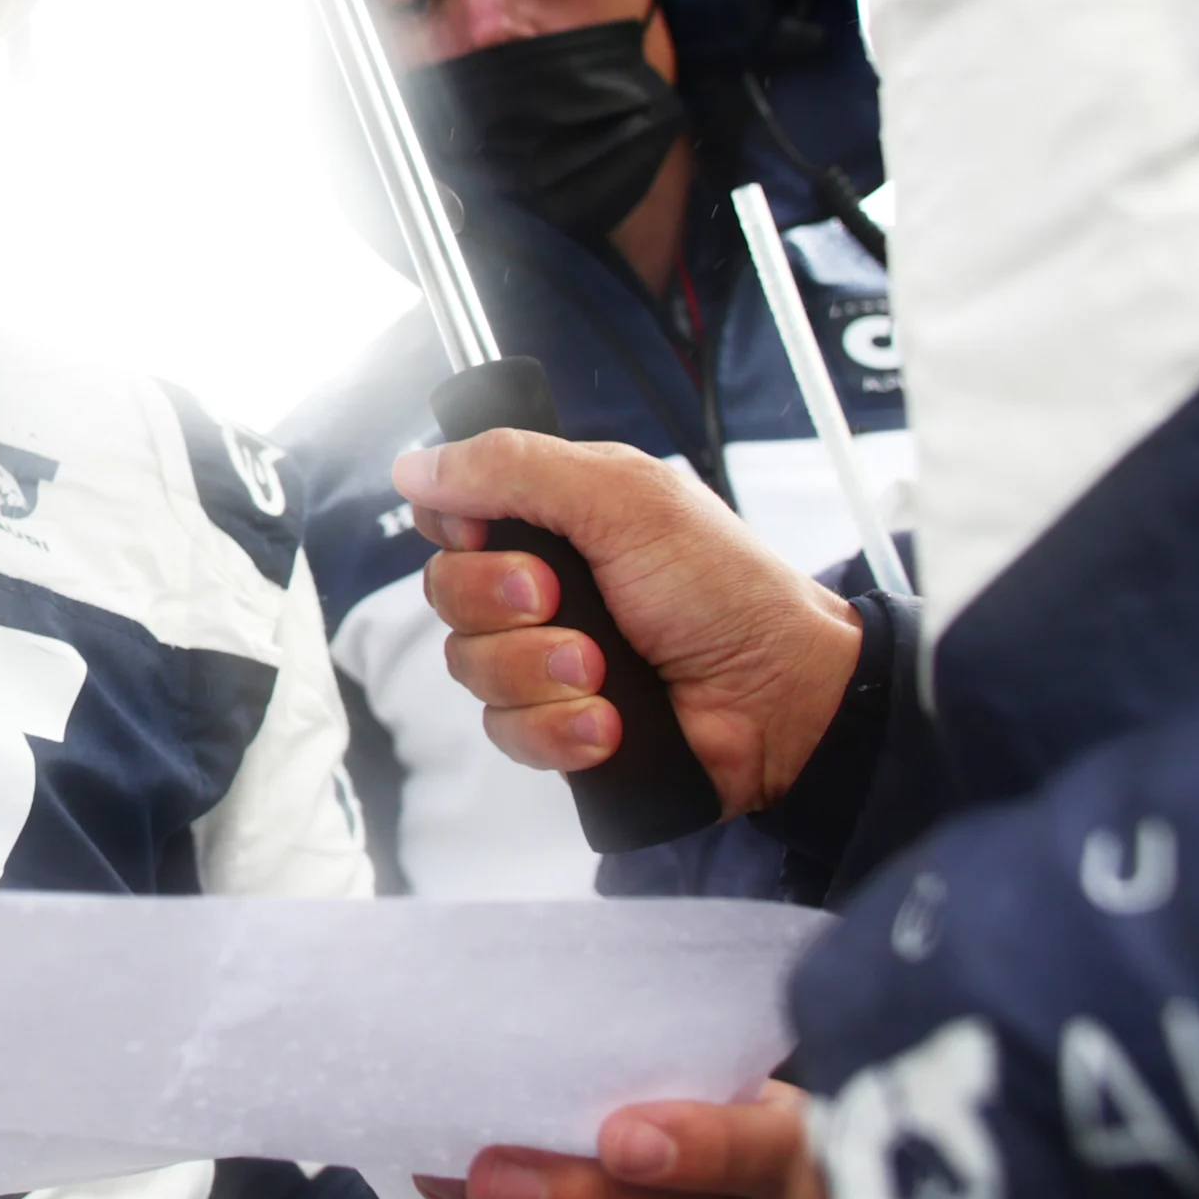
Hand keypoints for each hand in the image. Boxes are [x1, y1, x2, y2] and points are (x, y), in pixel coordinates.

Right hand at [392, 433, 859, 815]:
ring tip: (602, 672)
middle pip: (447, 592)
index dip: (456, 528)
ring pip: (471, 666)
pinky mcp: (558, 724)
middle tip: (561, 601)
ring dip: (538, 671)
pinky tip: (609, 722)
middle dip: (502, 605)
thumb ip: (514, 469)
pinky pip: (506, 731)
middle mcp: (544, 586)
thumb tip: (414, 466)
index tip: (489, 534)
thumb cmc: (727, 591)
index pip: (452, 513)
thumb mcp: (623, 499)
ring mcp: (547, 658)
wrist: (784, 702)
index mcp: (557, 517)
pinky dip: (557, 729)